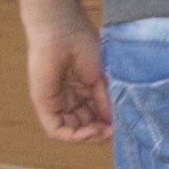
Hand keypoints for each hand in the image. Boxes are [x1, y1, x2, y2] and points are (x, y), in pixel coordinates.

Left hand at [22, 25, 108, 144]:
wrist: (63, 32)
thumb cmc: (84, 45)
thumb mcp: (103, 78)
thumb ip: (107, 101)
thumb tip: (115, 123)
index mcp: (83, 89)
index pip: (96, 114)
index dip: (109, 123)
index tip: (124, 125)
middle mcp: (69, 97)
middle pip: (85, 124)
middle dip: (100, 132)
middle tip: (114, 132)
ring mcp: (56, 102)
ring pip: (72, 130)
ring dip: (88, 136)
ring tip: (103, 132)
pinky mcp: (44, 104)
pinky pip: (56, 129)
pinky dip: (73, 136)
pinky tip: (89, 132)